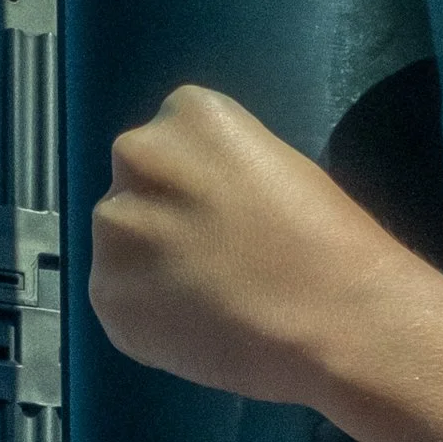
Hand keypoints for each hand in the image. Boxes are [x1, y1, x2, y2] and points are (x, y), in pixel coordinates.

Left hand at [88, 86, 410, 405]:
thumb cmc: (328, 242)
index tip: (223, 218)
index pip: (166, 145)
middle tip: (211, 263)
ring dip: (147, 271)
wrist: (336, 319)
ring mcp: (114, 228)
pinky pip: (118, 304)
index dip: (192, 189)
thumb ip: (217, 173)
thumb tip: (190, 206)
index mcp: (186, 112)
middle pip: (132, 190)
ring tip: (206, 301)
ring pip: (118, 248)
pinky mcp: (106, 294)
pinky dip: (147, 321)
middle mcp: (136, 155)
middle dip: (160, 223)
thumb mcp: (271, 165)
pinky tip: (194, 329)